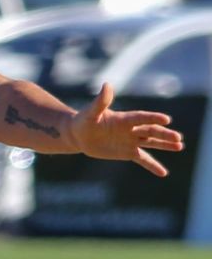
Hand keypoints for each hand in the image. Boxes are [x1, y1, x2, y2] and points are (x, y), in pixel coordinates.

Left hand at [70, 83, 184, 176]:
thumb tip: (107, 85)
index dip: (153, 118)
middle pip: (150, 131)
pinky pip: (142, 159)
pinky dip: (153, 165)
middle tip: (178, 138)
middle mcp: (131, 129)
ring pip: (151, 143)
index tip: (166, 119)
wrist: (79, 134)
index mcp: (124, 118)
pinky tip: (164, 173)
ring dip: (165, 145)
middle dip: (164, 135)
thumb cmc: (84, 120)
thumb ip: (101, 101)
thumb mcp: (91, 112)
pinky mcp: (127, 152)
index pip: (141, 118)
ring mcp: (131, 141)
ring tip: (180, 146)